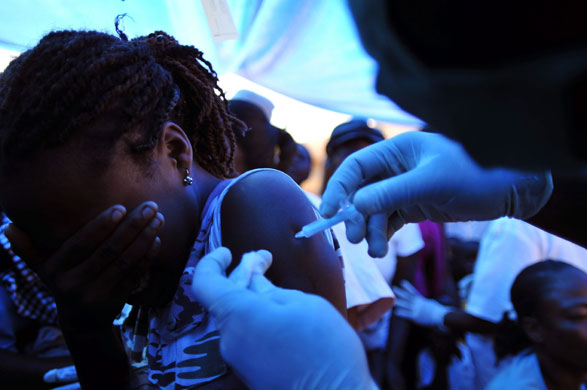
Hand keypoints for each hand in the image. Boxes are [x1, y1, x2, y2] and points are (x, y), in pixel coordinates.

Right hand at [6, 202, 163, 330]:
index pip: (81, 245)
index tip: (120, 207)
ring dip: (145, 238)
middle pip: (109, 251)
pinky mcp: (117, 301)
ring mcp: (98, 295)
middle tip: (150, 206)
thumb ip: (29, 249)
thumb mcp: (43, 269)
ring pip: (126, 262)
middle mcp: (75, 285)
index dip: (101, 226)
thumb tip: (7, 227)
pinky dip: (148, 257)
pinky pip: (135, 275)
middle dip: (132, 226)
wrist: (81, 323)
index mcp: (56, 272)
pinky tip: (157, 239)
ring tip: (158, 219)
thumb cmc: (63, 283)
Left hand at [192, 247, 378, 389]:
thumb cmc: (324, 348)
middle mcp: (229, 339)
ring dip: (250, 297)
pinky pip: (244, 335)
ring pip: (236, 317)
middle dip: (242, 275)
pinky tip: (278, 312)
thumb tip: (255, 282)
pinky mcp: (249, 371)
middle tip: (265, 259)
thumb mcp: (303, 304)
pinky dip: (255, 318)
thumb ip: (271, 290)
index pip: (204, 282)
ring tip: (276, 285)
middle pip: (224, 298)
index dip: (212, 262)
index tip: (229, 252)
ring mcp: (238, 358)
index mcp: (238, 315)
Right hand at [320, 131, 551, 255]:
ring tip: (376, 251)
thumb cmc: (474, 175)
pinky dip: (382, 235)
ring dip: (371, 231)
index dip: (338, 188)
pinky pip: (388, 221)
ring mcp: (403, 188)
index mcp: (397, 150)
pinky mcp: (413, 206)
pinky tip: (381, 248)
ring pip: (374, 211)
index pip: (356, 167)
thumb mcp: (431, 183)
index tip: (328, 212)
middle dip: (356, 216)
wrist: (510, 191)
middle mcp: (395, 168)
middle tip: (355, 238)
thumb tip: (355, 205)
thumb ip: (392, 193)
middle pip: (361, 192)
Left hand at [393, 280, 450, 327]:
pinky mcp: (416, 316)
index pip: (413, 291)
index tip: (402, 282)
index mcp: (421, 300)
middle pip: (407, 296)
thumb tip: (424, 302)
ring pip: (405, 305)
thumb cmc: (438, 311)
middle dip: (400, 292)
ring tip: (392, 300)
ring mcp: (416, 309)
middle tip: (393, 287)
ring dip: (398, 302)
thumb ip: (425, 303)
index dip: (407, 287)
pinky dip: (401, 313)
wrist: (441, 316)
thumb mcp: (431, 304)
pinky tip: (396, 312)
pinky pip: (407, 314)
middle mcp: (418, 303)